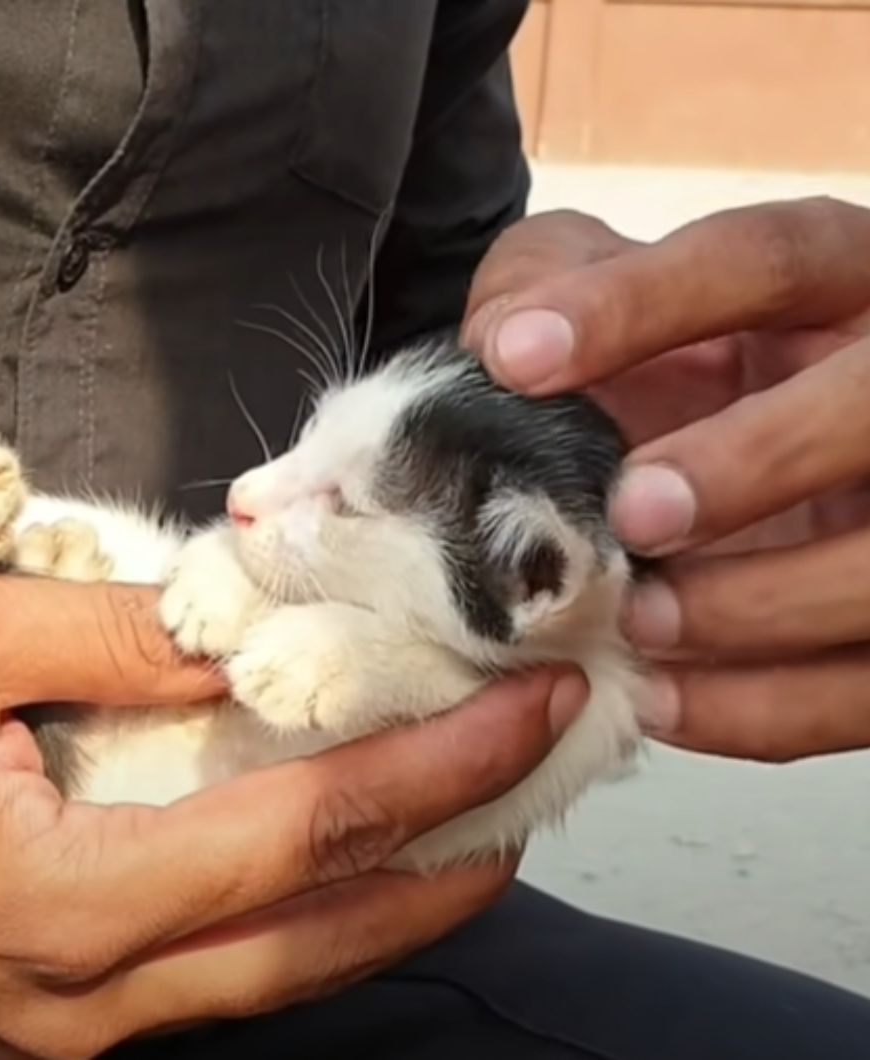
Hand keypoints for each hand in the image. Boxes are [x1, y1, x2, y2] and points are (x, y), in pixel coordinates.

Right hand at [0, 564, 584, 1058]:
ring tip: (461, 832)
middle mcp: (72, 999)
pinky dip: (279, 924)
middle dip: (439, 866)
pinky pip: (192, 980)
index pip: (297, 840)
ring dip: (372, 908)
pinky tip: (319, 870)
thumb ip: (116, 633)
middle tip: (533, 784)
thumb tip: (249, 626)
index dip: (426, 773)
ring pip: (259, 982)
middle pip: (308, 945)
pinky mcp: (26, 1012)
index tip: (523, 711)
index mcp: (61, 902)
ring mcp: (48, 1025)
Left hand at [462, 199, 869, 761]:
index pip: (765, 258)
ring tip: (643, 624)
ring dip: (770, 604)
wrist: (742, 477)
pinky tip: (664, 700)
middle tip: (633, 513)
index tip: (513, 358)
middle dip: (758, 459)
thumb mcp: (606, 300)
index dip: (641, 303)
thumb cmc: (666, 373)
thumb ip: (547, 287)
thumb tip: (499, 337)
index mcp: (832, 277)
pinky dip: (772, 708)